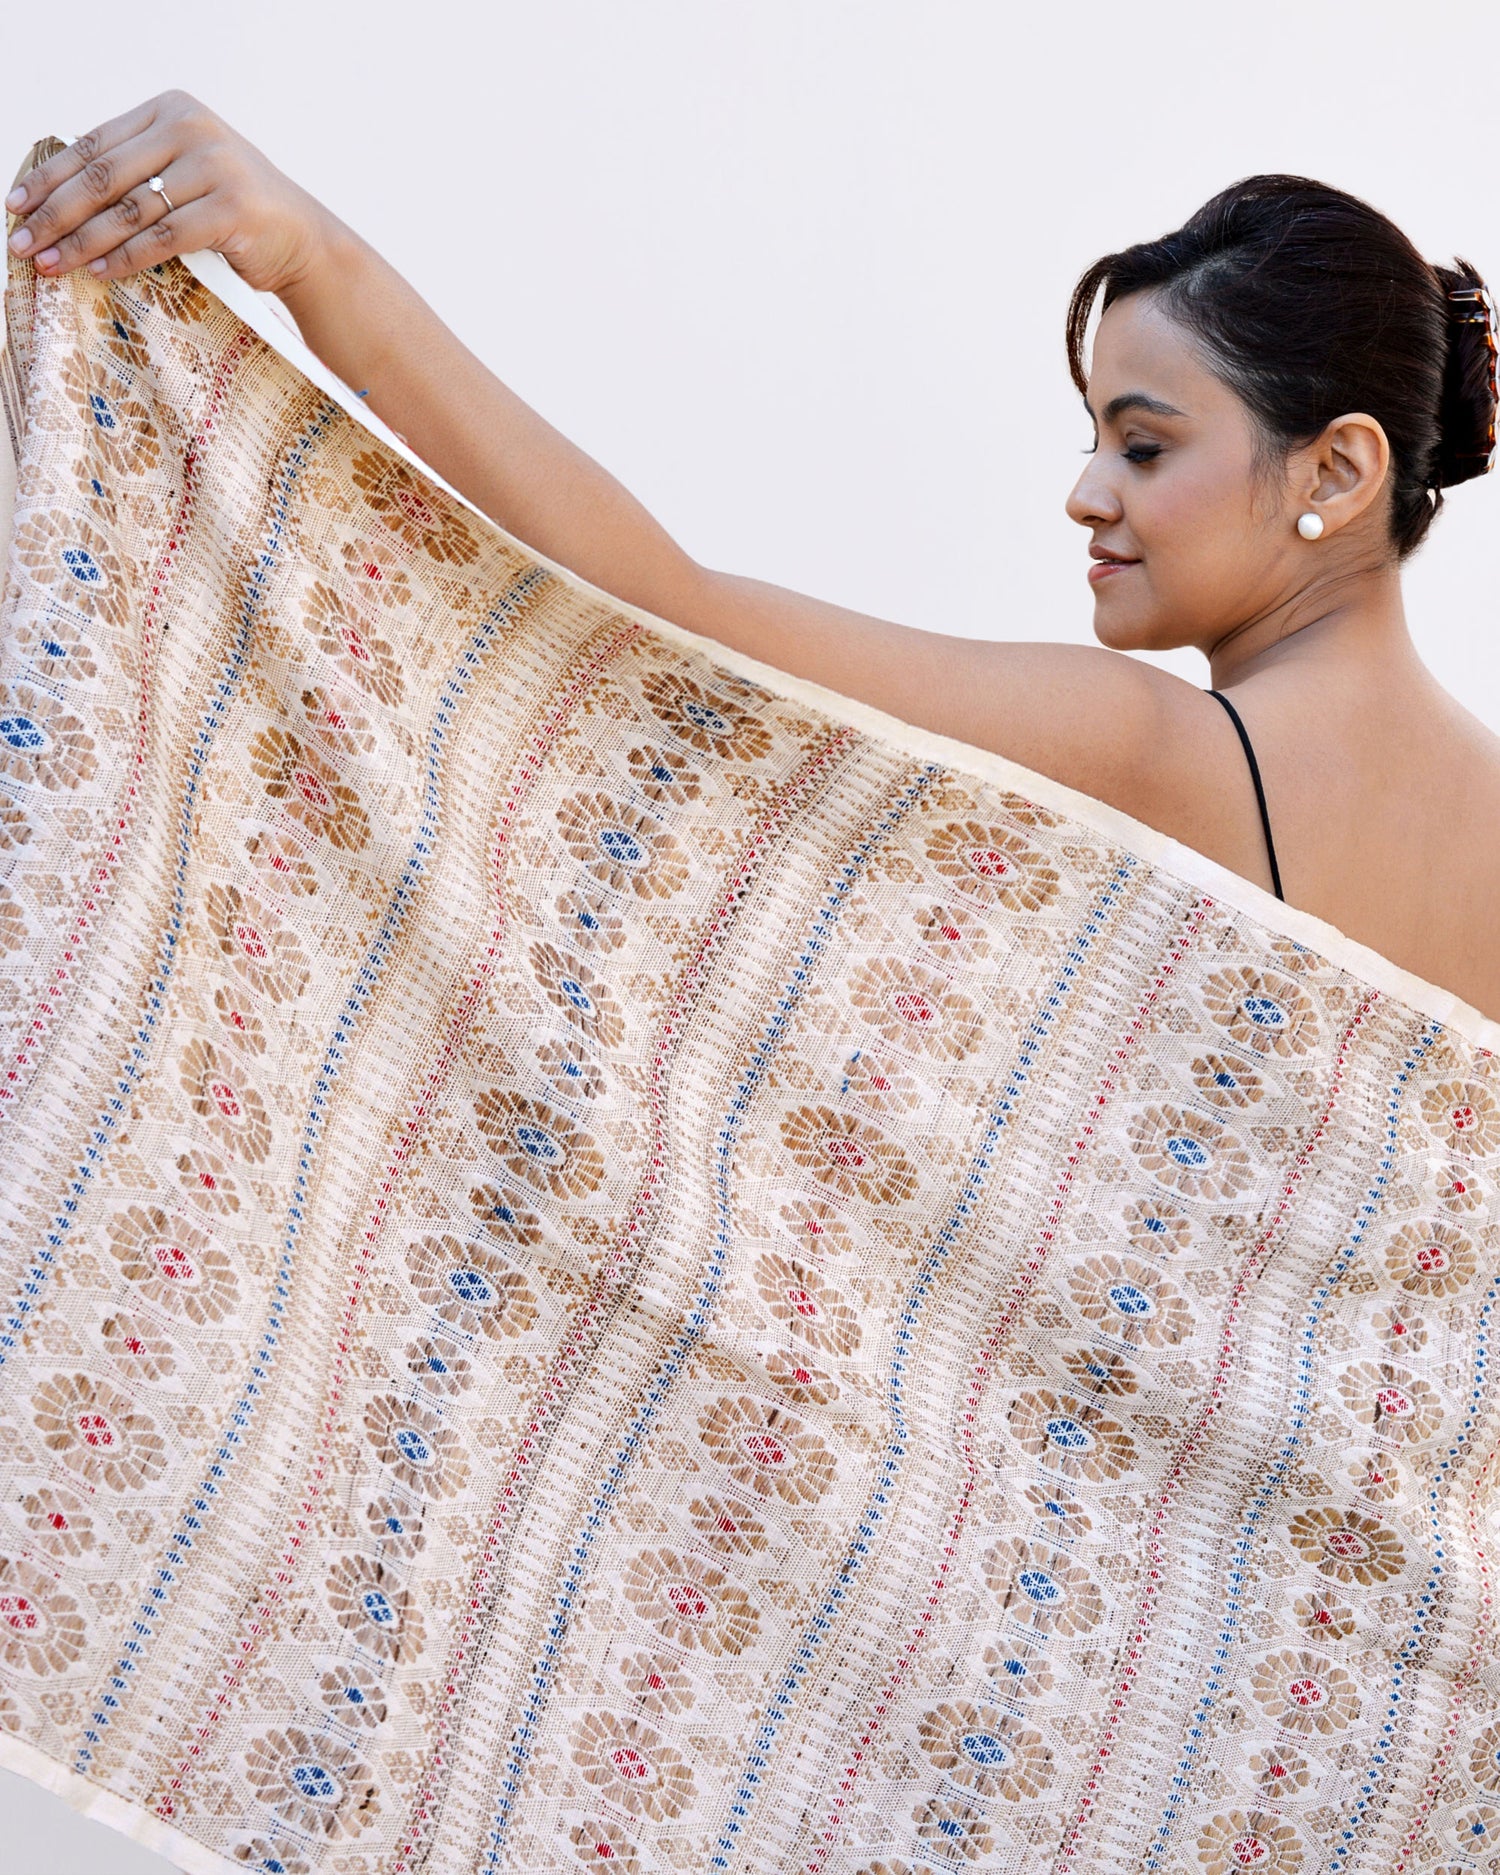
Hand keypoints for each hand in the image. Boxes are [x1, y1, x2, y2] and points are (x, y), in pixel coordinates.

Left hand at [5, 90, 340, 298]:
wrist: (304, 241)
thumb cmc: (236, 215)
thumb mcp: (184, 176)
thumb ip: (137, 171)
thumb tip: (58, 197)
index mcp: (172, 110)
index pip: (94, 144)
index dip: (49, 177)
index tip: (14, 205)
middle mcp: (192, 128)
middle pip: (103, 176)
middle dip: (55, 213)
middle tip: (22, 242)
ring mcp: (215, 167)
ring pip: (128, 208)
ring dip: (82, 241)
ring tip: (50, 264)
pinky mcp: (232, 208)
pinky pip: (163, 236)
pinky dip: (125, 257)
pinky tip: (96, 271)